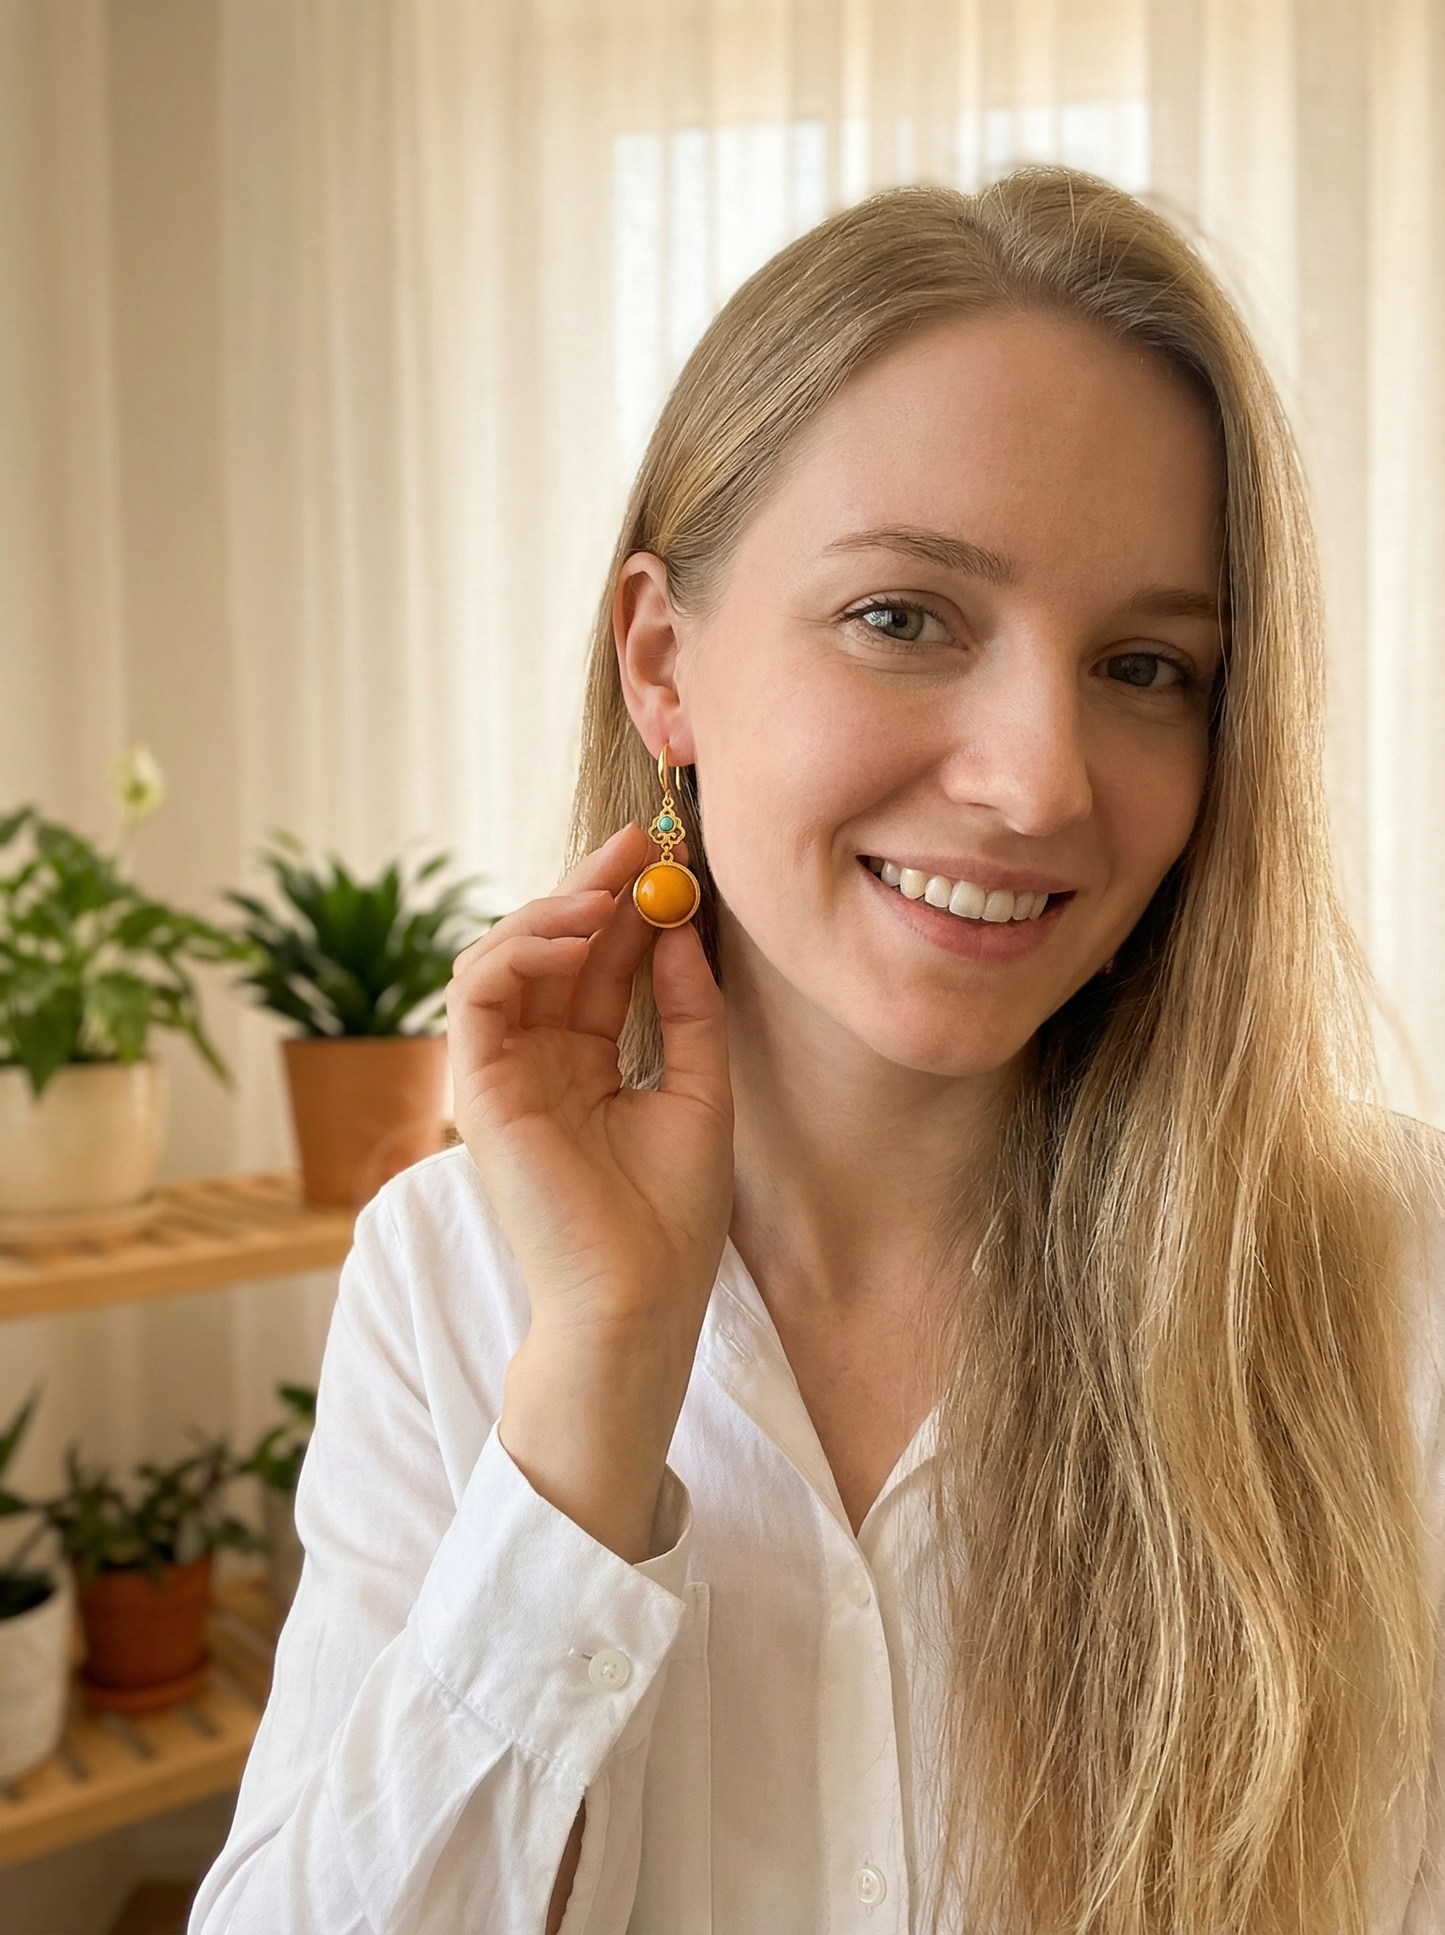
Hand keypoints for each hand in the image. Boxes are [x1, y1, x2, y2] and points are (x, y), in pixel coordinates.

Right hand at [446, 824, 732, 1559]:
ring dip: (552, 912)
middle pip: (550, 951)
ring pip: (502, 958)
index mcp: (585, 1067)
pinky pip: (476, 993)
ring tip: (610, 893)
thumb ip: (689, 1013)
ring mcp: (503, 1075)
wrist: (638, 1300)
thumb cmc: (670, 1219)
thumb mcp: (699, 1093)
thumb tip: (681, 930)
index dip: (627, 908)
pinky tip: (578, 939)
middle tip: (638, 841)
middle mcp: (538, 1064)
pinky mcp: (477, 1089)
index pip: (598, 966)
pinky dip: (519, 952)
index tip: (669, 858)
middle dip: (590, 888)